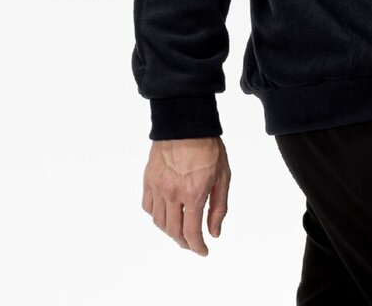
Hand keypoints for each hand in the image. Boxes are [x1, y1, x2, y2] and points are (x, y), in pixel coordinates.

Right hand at [142, 136, 230, 254]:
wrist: (186, 121)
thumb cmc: (208, 146)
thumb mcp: (223, 176)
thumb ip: (219, 206)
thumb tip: (214, 232)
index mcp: (193, 193)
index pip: (191, 232)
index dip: (197, 247)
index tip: (203, 251)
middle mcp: (173, 193)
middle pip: (173, 231)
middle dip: (184, 243)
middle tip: (192, 244)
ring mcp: (158, 186)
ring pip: (159, 222)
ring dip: (169, 232)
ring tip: (180, 230)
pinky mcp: (148, 178)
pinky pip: (148, 206)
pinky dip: (156, 216)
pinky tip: (165, 214)